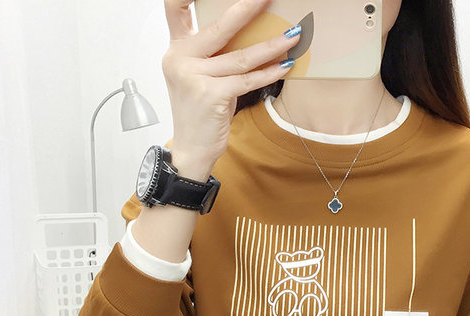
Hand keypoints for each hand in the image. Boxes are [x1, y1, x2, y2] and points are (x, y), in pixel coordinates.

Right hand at [162, 0, 300, 164]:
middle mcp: (180, 59)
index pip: (175, 8)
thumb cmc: (201, 113)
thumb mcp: (202, 77)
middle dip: (248, 9)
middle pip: (220, 27)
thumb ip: (216, 55)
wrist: (192, 149)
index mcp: (176, 49)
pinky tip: (285, 66)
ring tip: (293, 36)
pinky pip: (247, 80)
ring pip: (241, 56)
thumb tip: (253, 35)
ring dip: (271, 46)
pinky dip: (269, 73)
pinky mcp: (211, 96)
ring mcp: (193, 77)